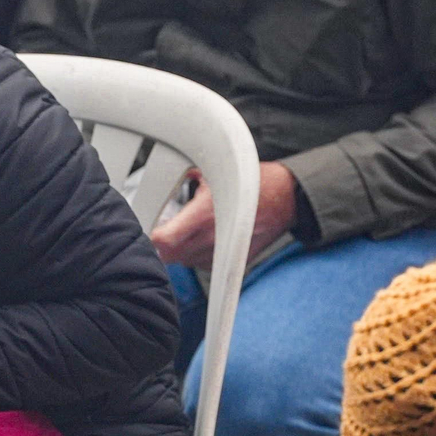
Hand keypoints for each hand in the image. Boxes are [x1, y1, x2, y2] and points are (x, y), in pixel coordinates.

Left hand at [151, 162, 297, 268]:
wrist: (285, 199)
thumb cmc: (253, 184)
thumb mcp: (215, 173)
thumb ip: (186, 175)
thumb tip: (167, 171)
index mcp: (204, 215)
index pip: (164, 240)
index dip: (152, 237)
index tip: (149, 228)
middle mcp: (212, 238)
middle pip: (169, 256)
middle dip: (160, 246)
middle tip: (161, 231)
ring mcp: (222, 254)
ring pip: (184, 262)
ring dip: (178, 251)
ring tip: (184, 233)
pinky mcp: (232, 262)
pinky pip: (202, 265)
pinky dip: (196, 256)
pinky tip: (202, 239)